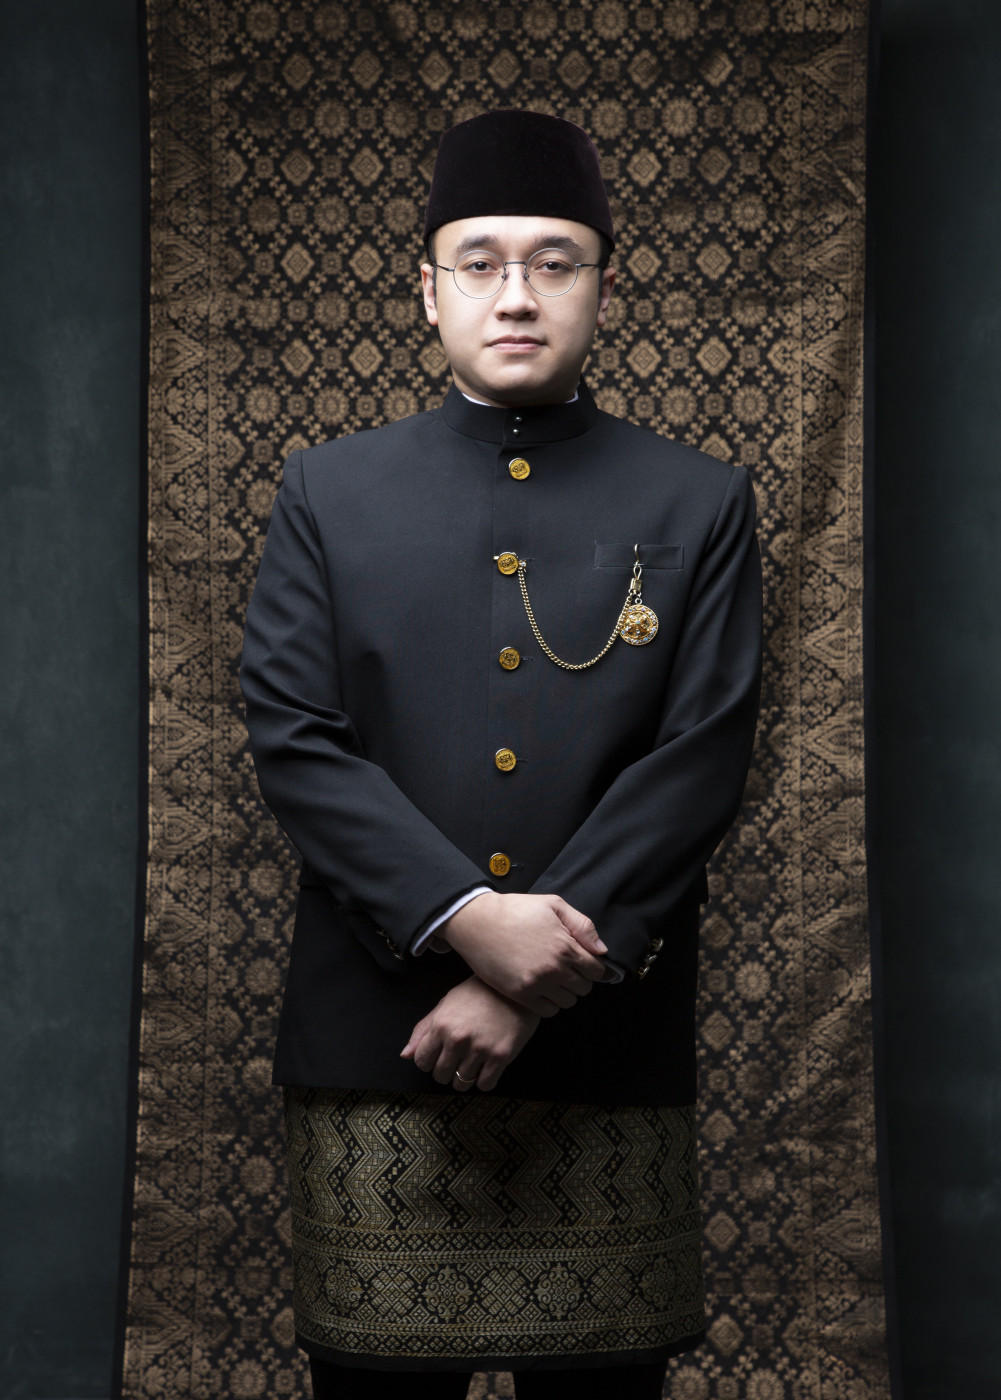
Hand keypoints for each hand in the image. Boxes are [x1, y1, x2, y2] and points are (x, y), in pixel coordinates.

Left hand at [400, 976, 540, 1091]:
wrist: (515, 989)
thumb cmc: (479, 993)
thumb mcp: (446, 1003)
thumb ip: (423, 1030)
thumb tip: (405, 1055)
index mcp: (441, 1025)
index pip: (422, 1061)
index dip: (428, 1061)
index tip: (438, 1057)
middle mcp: (458, 1039)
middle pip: (440, 1076)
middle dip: (446, 1071)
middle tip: (456, 1060)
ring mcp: (480, 1049)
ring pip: (462, 1083)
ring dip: (464, 1078)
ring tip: (472, 1064)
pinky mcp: (500, 1056)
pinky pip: (485, 1085)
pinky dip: (484, 1081)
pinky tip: (486, 1068)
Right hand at [442, 891, 608, 1016]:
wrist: (477, 922)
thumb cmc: (515, 910)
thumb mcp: (553, 905)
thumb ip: (583, 926)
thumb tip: (601, 950)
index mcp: (565, 946)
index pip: (597, 971)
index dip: (593, 966)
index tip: (584, 962)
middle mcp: (553, 969)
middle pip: (584, 988)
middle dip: (580, 979)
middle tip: (567, 968)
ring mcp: (536, 984)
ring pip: (568, 1002)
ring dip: (565, 992)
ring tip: (553, 978)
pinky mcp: (520, 995)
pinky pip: (548, 1011)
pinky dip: (550, 1003)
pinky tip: (542, 989)